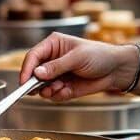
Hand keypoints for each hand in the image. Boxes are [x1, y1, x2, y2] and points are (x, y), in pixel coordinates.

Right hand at [19, 35, 138, 100]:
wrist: (115, 70)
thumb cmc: (99, 55)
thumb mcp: (77, 58)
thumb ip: (56, 66)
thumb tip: (37, 73)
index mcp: (53, 45)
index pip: (33, 56)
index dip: (26, 69)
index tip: (24, 82)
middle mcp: (52, 59)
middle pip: (33, 73)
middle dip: (37, 83)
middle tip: (44, 88)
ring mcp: (56, 74)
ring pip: (41, 87)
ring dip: (49, 90)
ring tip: (62, 87)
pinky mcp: (62, 87)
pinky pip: (53, 95)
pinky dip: (59, 95)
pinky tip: (69, 90)